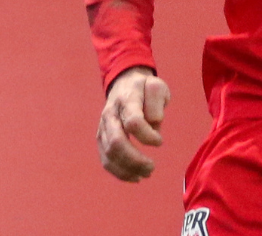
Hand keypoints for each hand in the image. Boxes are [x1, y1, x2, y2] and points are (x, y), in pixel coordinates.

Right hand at [97, 67, 169, 181]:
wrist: (124, 84)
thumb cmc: (144, 88)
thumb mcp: (156, 86)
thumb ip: (156, 102)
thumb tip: (153, 124)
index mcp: (126, 99)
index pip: (133, 122)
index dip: (147, 136)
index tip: (160, 141)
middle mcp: (110, 114)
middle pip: (116, 142)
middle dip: (135, 160)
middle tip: (152, 167)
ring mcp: (103, 127)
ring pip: (109, 154)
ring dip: (128, 169)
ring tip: (146, 174)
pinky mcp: (101, 138)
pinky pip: (106, 160)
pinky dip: (119, 172)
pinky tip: (135, 177)